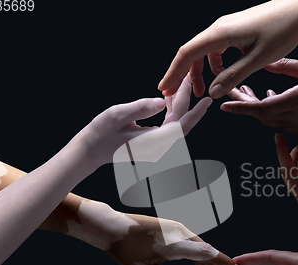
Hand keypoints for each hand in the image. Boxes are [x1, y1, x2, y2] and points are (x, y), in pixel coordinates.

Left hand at [64, 197, 241, 264]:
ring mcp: (178, 228)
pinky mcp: (174, 229)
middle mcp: (180, 233)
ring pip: (201, 249)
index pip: (207, 253)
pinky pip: (193, 244)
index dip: (224, 263)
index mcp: (173, 244)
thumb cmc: (125, 251)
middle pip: (208, 253)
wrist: (113, 226)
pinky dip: (200, 258)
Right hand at [78, 75, 211, 167]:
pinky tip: (166, 99)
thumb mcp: (117, 115)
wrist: (89, 152)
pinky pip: (167, 127)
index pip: (180, 126)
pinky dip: (169, 112)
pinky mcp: (153, 144)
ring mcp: (156, 147)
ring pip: (175, 124)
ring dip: (177, 105)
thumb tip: (160, 101)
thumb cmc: (100, 133)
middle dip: (185, 100)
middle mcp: (158, 147)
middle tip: (189, 79)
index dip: (195, 112)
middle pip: (180, 122)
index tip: (208, 100)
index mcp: (153, 142)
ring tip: (178, 85)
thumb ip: (140, 108)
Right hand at [158, 0, 297, 97]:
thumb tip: (212, 92)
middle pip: (191, 52)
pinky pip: (216, 49)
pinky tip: (222, 76)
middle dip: (181, 74)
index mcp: (220, 34)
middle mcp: (219, 28)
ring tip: (203, 91)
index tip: (164, 89)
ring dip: (200, 72)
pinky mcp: (234, 30)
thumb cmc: (282, 30)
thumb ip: (233, 76)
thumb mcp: (258, 59)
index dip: (173, 73)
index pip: (187, 54)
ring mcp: (226, 28)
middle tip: (174, 94)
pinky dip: (213, 65)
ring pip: (203, 52)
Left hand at [222, 58, 297, 137]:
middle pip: (260, 116)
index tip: (223, 107)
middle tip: (233, 91)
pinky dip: (272, 112)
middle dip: (243, 105)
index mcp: (296, 101)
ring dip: (257, 108)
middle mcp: (296, 119)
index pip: (259, 108)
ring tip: (249, 91)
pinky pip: (281, 123)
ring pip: (269, 120)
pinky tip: (272, 97)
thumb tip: (264, 62)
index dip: (240, 109)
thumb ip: (286, 67)